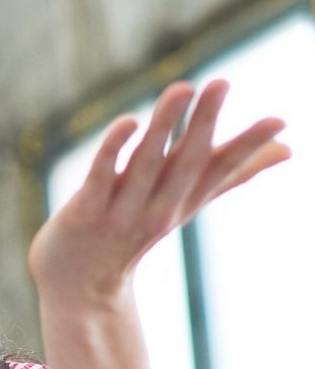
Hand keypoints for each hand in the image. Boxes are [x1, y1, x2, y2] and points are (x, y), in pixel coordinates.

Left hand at [27, 79, 291, 306]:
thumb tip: (288, 150)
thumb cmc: (137, 231)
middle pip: (186, 161)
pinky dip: (113, 150)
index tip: (278, 121)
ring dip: (163, 125)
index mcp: (185, 200)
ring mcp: (122, 209)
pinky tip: (127, 122)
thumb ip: (232, 173)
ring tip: (182, 88)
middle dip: (203, 122)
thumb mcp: (187, 202)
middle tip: (222, 82)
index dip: (248, 147)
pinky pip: (100, 176)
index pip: (221, 170)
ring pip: (145, 163)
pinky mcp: (85, 211)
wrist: (80, 286)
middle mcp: (160, 205)